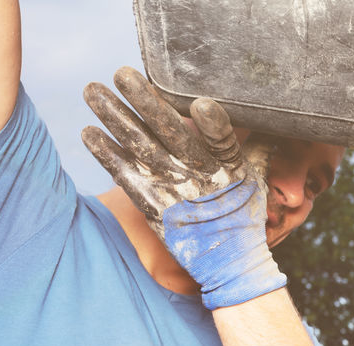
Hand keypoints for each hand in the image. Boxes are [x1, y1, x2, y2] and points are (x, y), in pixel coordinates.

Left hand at [82, 67, 284, 309]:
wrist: (230, 264)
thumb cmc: (244, 217)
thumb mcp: (256, 181)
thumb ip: (255, 149)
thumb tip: (265, 120)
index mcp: (230, 170)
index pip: (223, 142)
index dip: (214, 124)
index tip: (201, 103)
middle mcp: (201, 178)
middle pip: (171, 134)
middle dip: (146, 102)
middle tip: (122, 73)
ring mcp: (174, 192)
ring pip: (141, 147)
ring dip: (114, 117)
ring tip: (92, 91)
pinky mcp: (153, 206)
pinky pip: (126, 176)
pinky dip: (107, 155)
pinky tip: (88, 132)